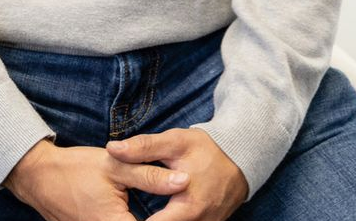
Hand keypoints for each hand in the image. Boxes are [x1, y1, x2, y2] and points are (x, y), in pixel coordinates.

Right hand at [4, 138, 189, 220]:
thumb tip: (184, 181)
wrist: (39, 177)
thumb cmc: (77, 168)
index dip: (170, 219)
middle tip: (174, 207)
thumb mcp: (116, 166)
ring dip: (142, 217)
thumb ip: (151, 176)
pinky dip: (127, 219)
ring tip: (148, 202)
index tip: (182, 208)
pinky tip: (134, 210)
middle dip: (158, 218)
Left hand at [106, 129, 246, 220]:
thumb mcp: (175, 143)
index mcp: (187, 208)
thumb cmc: (207, 148)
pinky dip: (173, 220)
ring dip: (161, 220)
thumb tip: (112, 149)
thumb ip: (143, 147)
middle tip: (128, 213)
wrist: (243, 155)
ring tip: (142, 214)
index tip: (120, 215)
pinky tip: (164, 214)